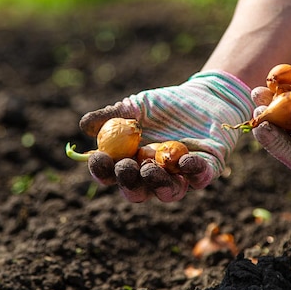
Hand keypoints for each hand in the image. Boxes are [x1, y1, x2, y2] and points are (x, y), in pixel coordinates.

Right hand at [78, 71, 252, 201]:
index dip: (102, 170)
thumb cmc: (164, 106)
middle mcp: (153, 177)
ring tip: (149, 169)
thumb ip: (111, 116)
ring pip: (167, 191)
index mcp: (131, 163)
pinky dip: (192, 171)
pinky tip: (184, 161)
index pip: (111, 174)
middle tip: (125, 167)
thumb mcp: (135, 107)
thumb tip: (85, 125)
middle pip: (137, 191)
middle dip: (128, 182)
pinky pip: (199, 177)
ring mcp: (179, 177)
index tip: (98, 159)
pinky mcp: (205, 172)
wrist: (203, 97)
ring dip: (157, 183)